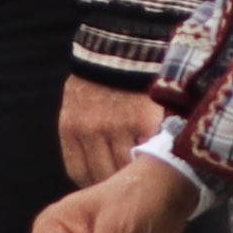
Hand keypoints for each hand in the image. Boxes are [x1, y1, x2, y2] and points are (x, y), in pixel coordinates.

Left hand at [54, 73, 161, 188]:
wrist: (122, 47)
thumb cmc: (100, 78)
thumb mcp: (77, 105)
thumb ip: (82, 134)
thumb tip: (96, 171)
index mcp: (72, 128)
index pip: (80, 172)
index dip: (95, 182)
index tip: (107, 185)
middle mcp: (92, 131)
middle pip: (104, 174)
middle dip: (116, 181)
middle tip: (131, 184)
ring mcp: (119, 128)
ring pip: (127, 166)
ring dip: (137, 171)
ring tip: (148, 173)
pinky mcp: (145, 122)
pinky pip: (149, 151)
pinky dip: (154, 156)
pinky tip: (160, 156)